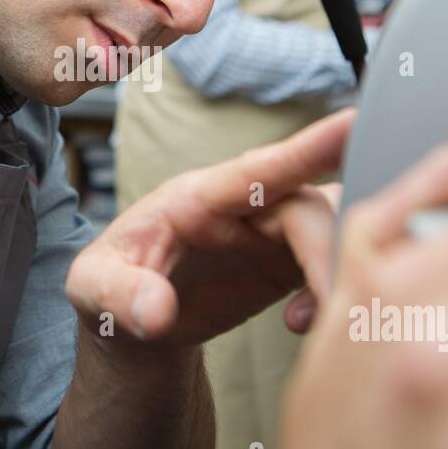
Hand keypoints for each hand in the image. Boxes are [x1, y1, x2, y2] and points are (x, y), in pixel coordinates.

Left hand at [65, 109, 353, 347]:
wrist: (133, 321)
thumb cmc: (109, 287)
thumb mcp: (93, 288)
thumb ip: (120, 294)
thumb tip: (155, 313)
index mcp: (197, 197)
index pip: (258, 170)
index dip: (307, 148)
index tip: (354, 125)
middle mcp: (243, 206)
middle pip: (308, 208)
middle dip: (327, 252)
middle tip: (334, 306)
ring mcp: (270, 232)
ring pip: (332, 231)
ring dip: (338, 270)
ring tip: (319, 319)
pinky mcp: (287, 262)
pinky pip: (332, 264)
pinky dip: (332, 292)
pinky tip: (303, 323)